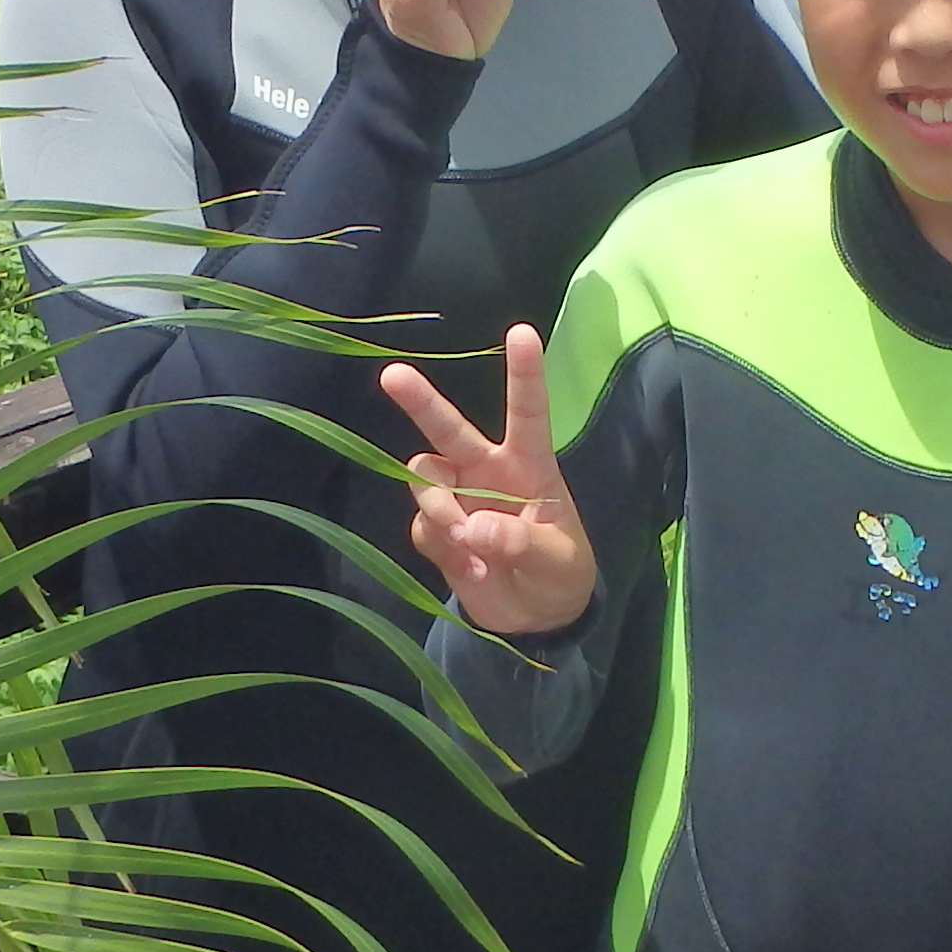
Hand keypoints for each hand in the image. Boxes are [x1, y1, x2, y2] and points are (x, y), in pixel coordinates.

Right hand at [385, 327, 596, 638]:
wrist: (534, 618)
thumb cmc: (559, 574)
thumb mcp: (557, 561)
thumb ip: (521, 542)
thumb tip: (475, 528)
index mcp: (528, 464)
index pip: (527, 411)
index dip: (524, 373)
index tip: (522, 332)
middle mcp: (486, 471)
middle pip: (447, 429)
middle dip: (421, 402)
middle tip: (393, 376)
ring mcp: (458, 499)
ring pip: (425, 482)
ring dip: (441, 512)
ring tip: (470, 549)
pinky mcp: (438, 532)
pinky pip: (422, 527)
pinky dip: (441, 550)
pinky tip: (472, 571)